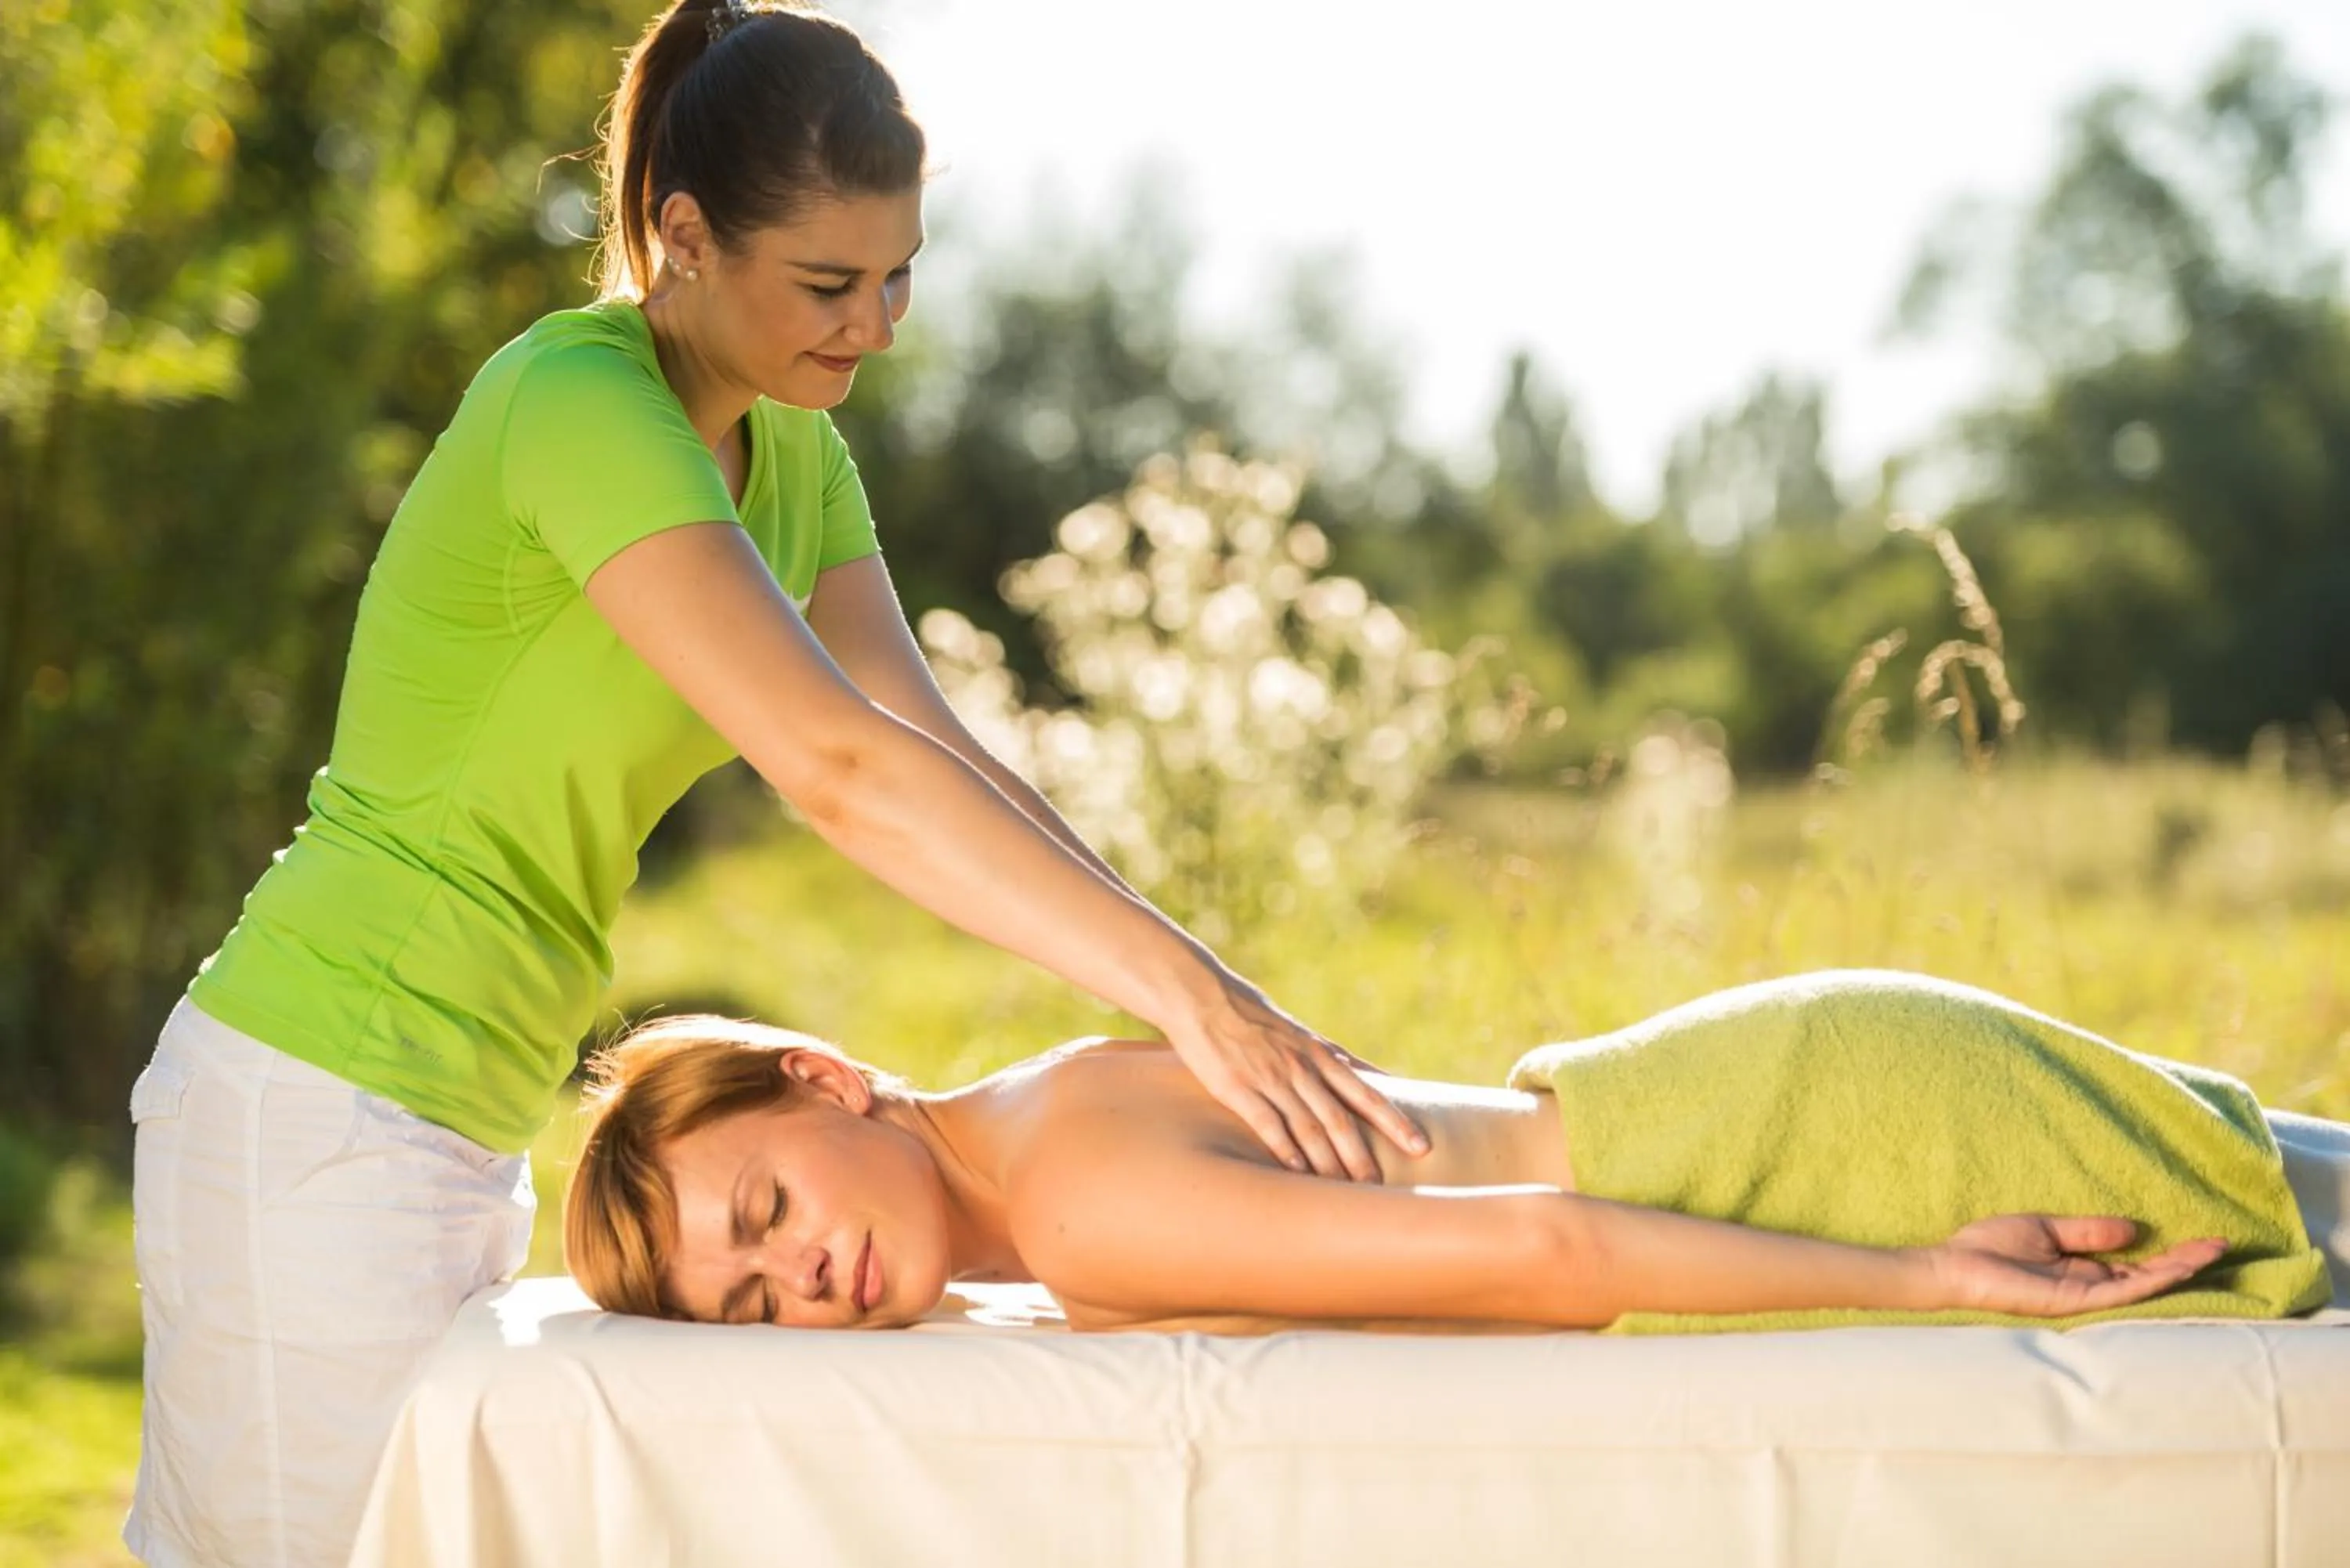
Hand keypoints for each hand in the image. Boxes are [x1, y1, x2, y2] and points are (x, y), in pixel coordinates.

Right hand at [1163, 969, 1429, 1180]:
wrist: (1201, 997)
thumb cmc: (1254, 1016)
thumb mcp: (1303, 1034)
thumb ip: (1338, 1060)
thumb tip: (1380, 1075)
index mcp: (1319, 1054)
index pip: (1366, 1094)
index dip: (1395, 1122)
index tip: (1422, 1147)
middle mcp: (1300, 1067)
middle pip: (1340, 1119)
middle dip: (1362, 1156)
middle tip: (1382, 1188)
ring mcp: (1269, 1078)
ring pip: (1308, 1127)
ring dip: (1328, 1163)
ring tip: (1346, 1191)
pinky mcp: (1237, 1088)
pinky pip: (1267, 1125)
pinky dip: (1284, 1150)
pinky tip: (1298, 1173)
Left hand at [1924, 1214, 2227, 1316]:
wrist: (1953, 1267)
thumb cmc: (1988, 1248)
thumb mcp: (2045, 1229)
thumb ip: (2088, 1231)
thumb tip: (2134, 1229)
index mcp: (2082, 1269)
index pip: (2136, 1264)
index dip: (2168, 1253)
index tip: (2201, 1238)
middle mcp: (2089, 1285)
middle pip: (2148, 1276)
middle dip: (2185, 1262)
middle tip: (2221, 1245)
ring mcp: (2084, 1297)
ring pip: (2142, 1286)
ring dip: (2177, 1270)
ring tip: (2210, 1253)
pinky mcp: (2073, 1302)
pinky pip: (2119, 1293)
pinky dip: (2148, 1282)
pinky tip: (2172, 1269)